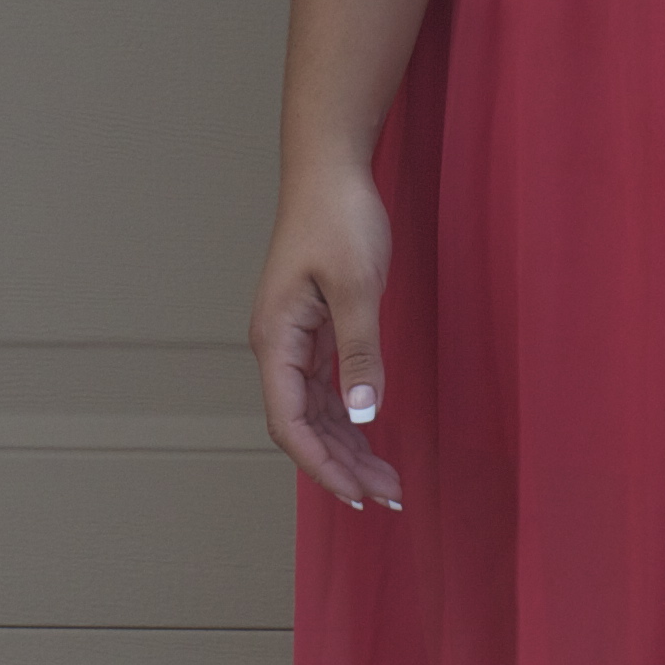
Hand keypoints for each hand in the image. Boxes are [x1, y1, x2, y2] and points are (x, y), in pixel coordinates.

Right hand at [254, 159, 404, 511]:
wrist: (330, 168)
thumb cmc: (338, 217)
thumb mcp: (356, 285)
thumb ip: (360, 351)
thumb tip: (362, 412)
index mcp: (276, 339)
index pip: (289, 423)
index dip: (322, 465)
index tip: (358, 496)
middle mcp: (278, 346)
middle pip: (303, 426)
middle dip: (342, 466)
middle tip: (389, 496)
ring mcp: (295, 340)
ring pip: (315, 412)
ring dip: (348, 447)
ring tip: (387, 480)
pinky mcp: (314, 330)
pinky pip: (326, 388)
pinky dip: (348, 417)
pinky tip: (371, 436)